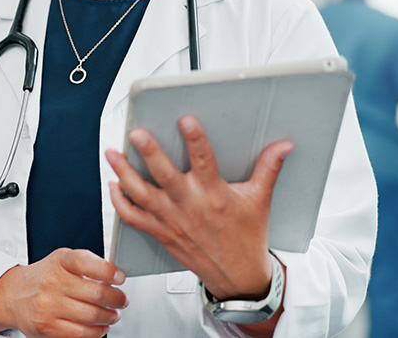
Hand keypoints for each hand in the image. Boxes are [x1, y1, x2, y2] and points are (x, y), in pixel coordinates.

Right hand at [0, 248, 127, 337]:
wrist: (14, 295)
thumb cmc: (45, 277)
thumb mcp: (62, 260)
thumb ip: (86, 264)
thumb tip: (114, 275)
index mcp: (60, 262)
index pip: (86, 262)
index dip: (108, 271)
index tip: (120, 278)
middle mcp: (53, 282)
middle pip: (95, 293)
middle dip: (116, 298)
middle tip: (122, 300)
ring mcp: (49, 306)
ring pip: (91, 315)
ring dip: (109, 316)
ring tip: (113, 314)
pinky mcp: (47, 328)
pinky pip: (80, 334)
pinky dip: (96, 332)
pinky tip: (101, 327)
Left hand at [106, 115, 292, 300]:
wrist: (237, 278)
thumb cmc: (248, 237)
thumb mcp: (260, 200)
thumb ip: (269, 169)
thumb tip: (284, 145)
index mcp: (215, 195)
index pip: (204, 161)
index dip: (195, 139)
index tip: (186, 119)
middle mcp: (190, 206)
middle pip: (165, 176)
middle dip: (149, 153)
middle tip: (136, 133)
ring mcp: (172, 221)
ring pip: (142, 195)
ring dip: (124, 173)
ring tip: (112, 152)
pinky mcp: (161, 233)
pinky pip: (134, 218)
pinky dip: (120, 203)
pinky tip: (113, 185)